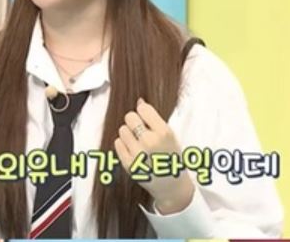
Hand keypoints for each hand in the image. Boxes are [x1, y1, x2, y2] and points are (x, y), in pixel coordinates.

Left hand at [114, 99, 194, 214]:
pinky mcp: (128, 164)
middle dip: (134, 121)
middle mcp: (150, 142)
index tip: (146, 118)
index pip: (143, 109)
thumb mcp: (171, 136)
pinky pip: (117, 143)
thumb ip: (154, 119)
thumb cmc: (172, 159)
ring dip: (129, 133)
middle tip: (141, 130)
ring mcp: (138, 154)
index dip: (143, 111)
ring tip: (138, 142)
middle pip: (130, 117)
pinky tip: (133, 150)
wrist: (171, 187)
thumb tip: (139, 101)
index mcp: (164, 133)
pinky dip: (123, 144)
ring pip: (122, 130)